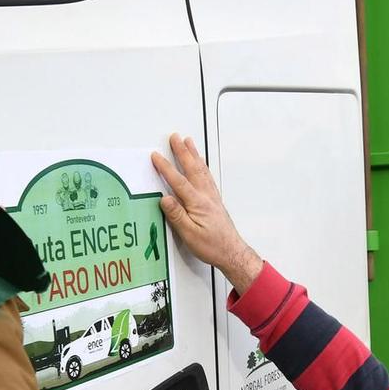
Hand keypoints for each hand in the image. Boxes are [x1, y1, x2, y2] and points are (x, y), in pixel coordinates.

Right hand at [151, 133, 262, 292]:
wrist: (232, 252)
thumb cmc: (212, 245)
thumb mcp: (189, 234)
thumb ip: (177, 215)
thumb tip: (165, 199)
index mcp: (197, 203)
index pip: (178, 181)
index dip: (166, 168)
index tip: (156, 156)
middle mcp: (206, 196)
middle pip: (192, 168)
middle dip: (182, 152)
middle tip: (174, 137)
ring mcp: (212, 197)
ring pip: (201, 170)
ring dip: (194, 154)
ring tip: (188, 142)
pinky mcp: (215, 201)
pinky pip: (207, 177)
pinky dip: (203, 166)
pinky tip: (201, 163)